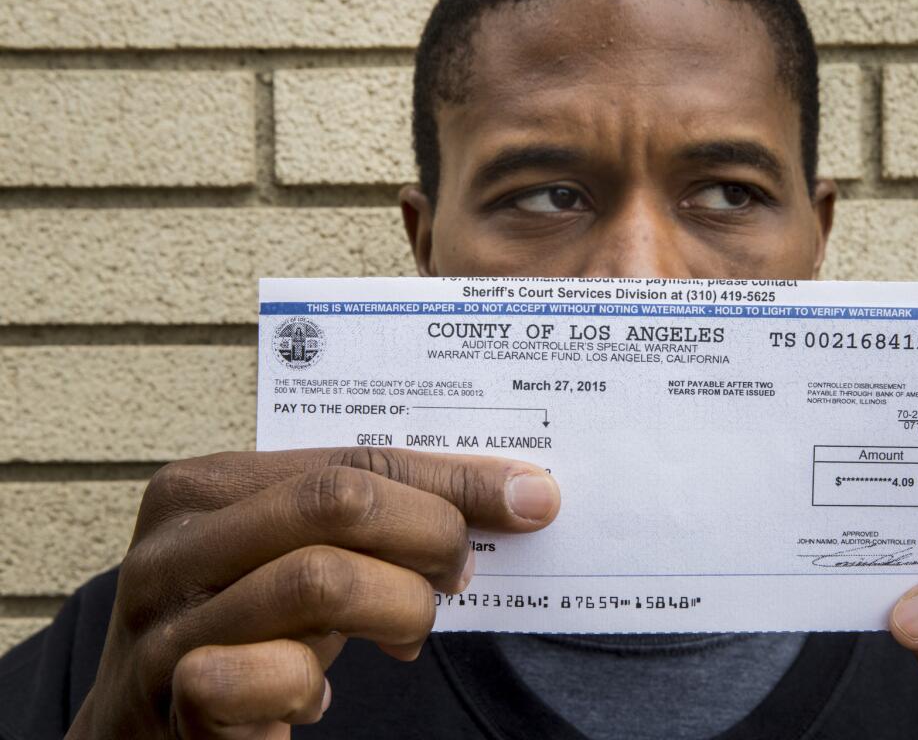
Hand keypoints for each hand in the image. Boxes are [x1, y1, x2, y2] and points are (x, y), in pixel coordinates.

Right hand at [66, 447, 559, 738]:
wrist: (134, 729)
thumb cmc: (239, 626)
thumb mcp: (293, 555)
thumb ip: (370, 516)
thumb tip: (516, 493)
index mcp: (203, 487)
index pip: (352, 460)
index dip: (451, 478)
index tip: (528, 497)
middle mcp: (174, 545)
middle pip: (339, 503)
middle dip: (430, 534)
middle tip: (459, 573)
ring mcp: (163, 624)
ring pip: (319, 580)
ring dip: (397, 608)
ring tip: (407, 629)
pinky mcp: (171, 701)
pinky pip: (270, 675)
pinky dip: (312, 686)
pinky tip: (313, 695)